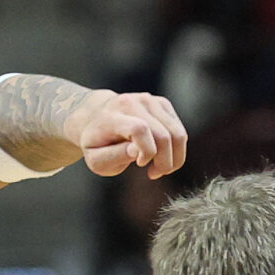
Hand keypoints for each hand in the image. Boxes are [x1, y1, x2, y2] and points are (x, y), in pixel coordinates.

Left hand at [69, 89, 187, 179]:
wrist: (95, 117)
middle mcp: (133, 102)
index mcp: (113, 116)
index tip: (140, 164)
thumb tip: (137, 151)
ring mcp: (150, 100)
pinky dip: (176, 149)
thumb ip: (114, 156)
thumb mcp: (95, 159)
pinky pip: (179, 131)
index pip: (140, 129)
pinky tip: (162, 156)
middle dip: (164, 162)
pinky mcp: (162, 104)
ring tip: (159, 168)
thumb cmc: (95, 143)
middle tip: (153, 173)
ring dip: (174, 158)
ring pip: (177, 133)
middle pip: (163, 135)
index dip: (146, 151)